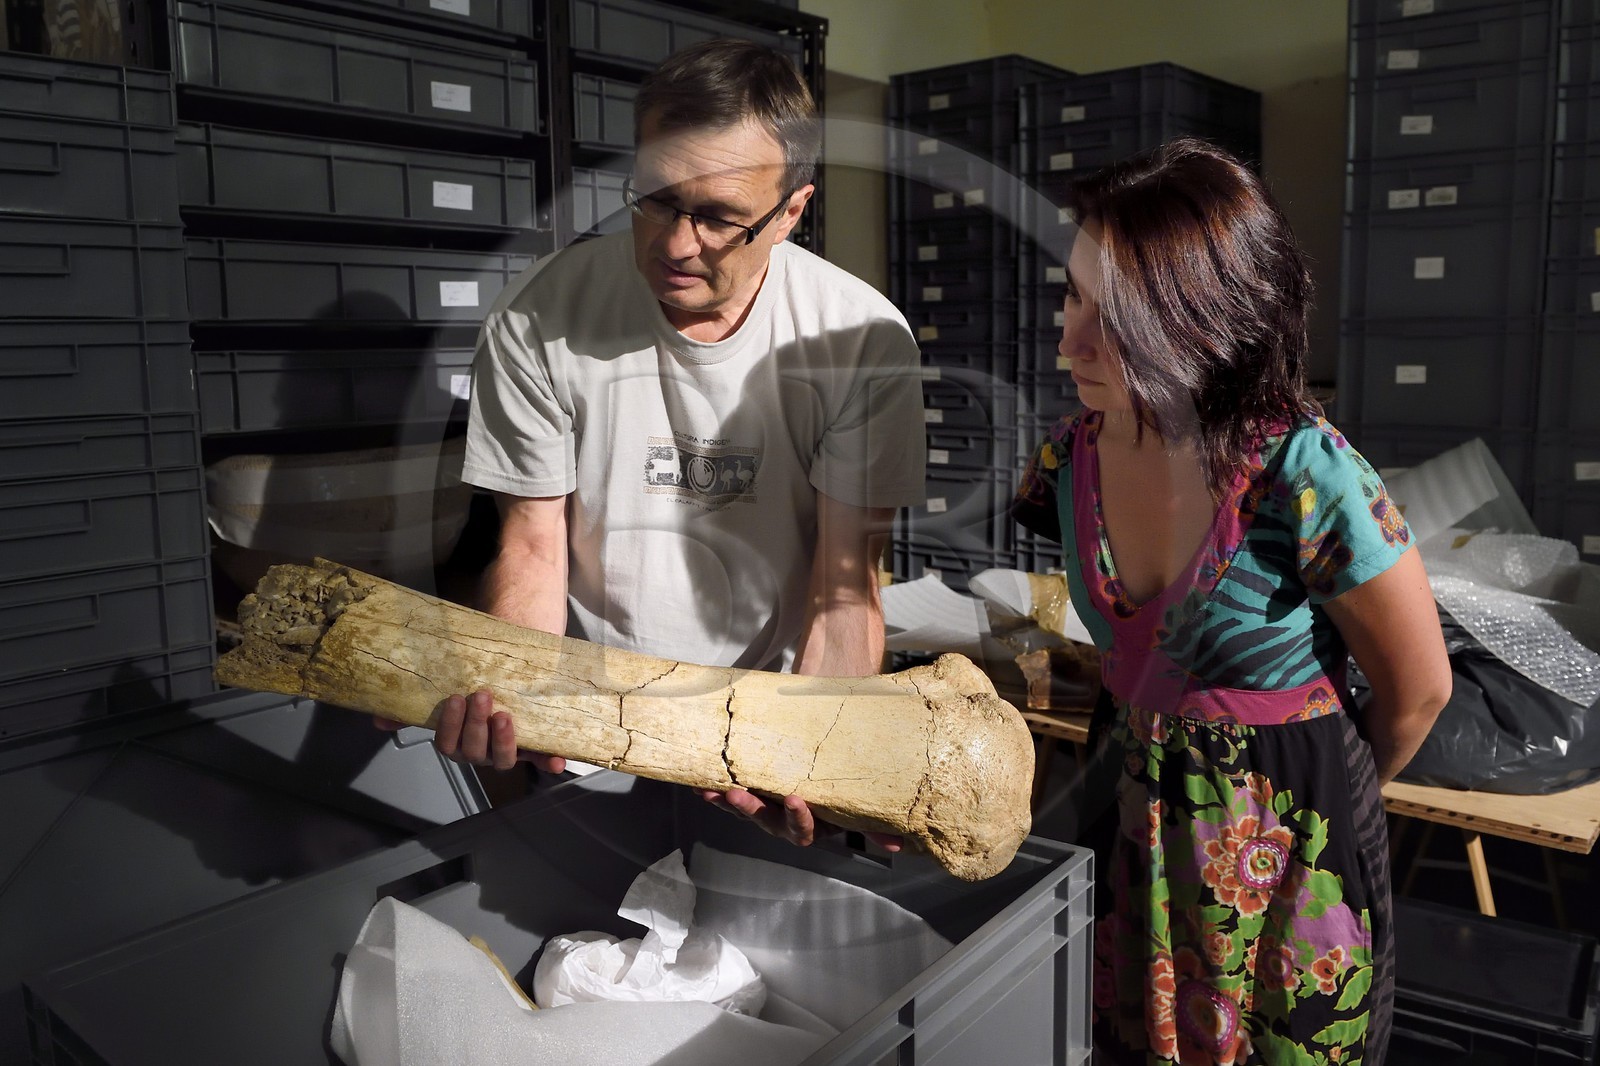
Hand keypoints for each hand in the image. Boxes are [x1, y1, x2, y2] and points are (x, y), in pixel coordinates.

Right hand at [373, 689, 564, 773]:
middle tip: (481, 696)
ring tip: (505, 716)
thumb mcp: (444, 686)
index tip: (455, 698)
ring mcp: (510, 748)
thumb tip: (379, 718)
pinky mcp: (538, 743)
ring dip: (504, 742)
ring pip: (504, 759)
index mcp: (459, 740)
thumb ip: (412, 706)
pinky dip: (549, 762)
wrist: (512, 661)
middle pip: (475, 752)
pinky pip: (543, 759)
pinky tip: (557, 759)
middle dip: (475, 726)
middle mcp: (483, 750)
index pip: (448, 745)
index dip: (451, 726)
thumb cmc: (474, 676)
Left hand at [697, 788, 902, 851]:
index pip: (804, 828)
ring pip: (746, 810)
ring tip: (712, 791)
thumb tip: (900, 844)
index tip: (795, 800)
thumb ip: (873, 823)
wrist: (829, 744)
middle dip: (752, 810)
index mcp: (816, 823)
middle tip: (738, 795)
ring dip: (728, 803)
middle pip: (768, 821)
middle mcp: (788, 820)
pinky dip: (715, 793)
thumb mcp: (860, 799)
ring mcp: (767, 806)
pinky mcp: (752, 790)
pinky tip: (699, 785)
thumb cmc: (847, 774)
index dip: (798, 818)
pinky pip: (730, 797)